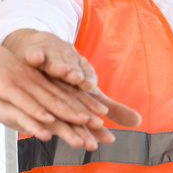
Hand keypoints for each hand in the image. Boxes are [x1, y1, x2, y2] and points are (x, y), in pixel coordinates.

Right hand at [3, 29, 140, 128]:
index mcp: (85, 75)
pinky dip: (35, 55)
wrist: (46, 51)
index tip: (98, 104)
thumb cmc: (68, 78)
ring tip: (60, 69)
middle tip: (79, 81)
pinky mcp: (37, 52)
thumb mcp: (87, 94)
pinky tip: (34, 58)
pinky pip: (35, 54)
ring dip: (59, 65)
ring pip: (56, 61)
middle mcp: (71, 65)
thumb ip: (110, 110)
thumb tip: (138, 122)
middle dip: (76, 76)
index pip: (89, 86)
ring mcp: (54, 57)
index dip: (93, 95)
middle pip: (73, 73)